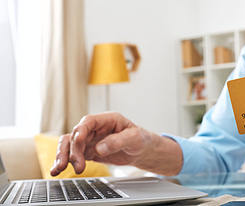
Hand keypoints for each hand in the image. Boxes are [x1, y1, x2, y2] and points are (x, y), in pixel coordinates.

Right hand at [51, 112, 182, 176]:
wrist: (143, 150)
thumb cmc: (141, 140)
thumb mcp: (134, 138)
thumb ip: (118, 141)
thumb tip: (100, 148)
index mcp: (107, 120)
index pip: (88, 121)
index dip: (81, 131)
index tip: (78, 142)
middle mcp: (96, 128)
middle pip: (76, 135)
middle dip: (71, 149)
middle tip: (75, 164)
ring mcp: (91, 140)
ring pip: (69, 144)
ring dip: (62, 156)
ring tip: (59, 169)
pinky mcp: (89, 151)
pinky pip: (73, 155)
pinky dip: (63, 161)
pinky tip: (57, 170)